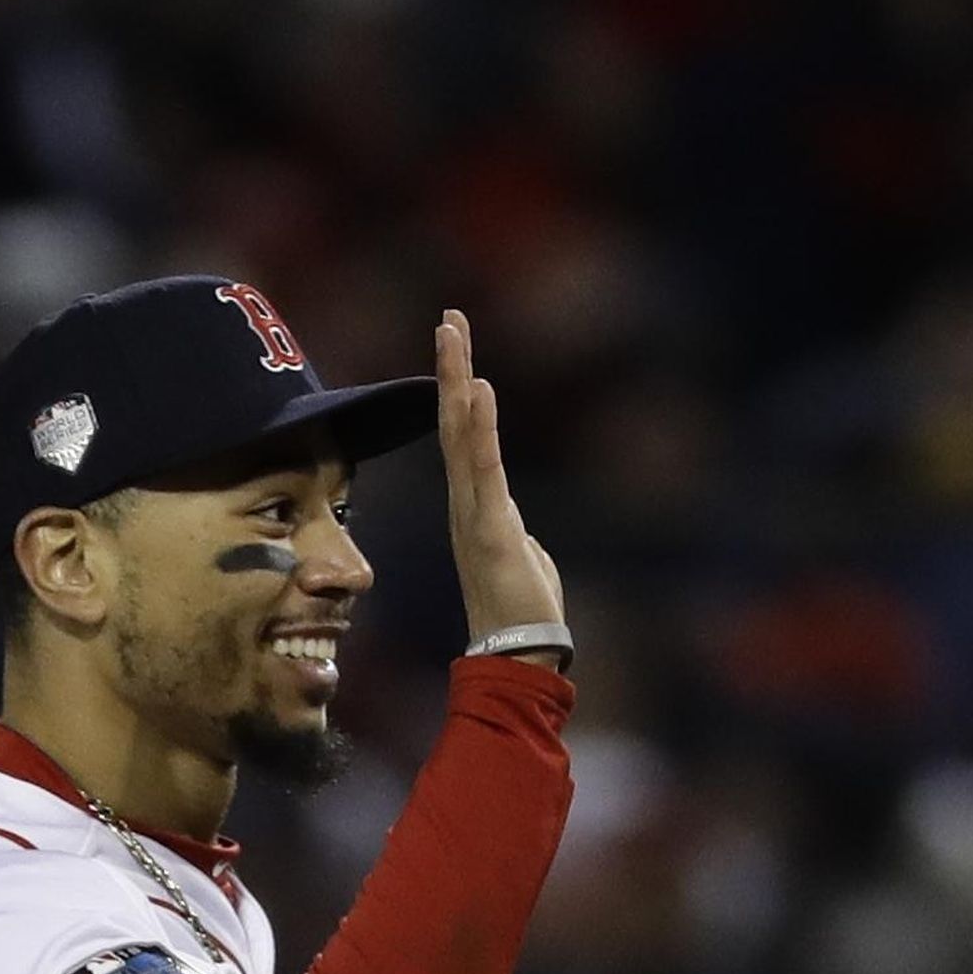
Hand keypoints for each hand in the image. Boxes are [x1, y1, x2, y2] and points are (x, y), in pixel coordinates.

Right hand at [436, 308, 566, 652]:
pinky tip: (478, 387)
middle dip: (451, 368)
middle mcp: (467, 502)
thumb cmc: (522, 612)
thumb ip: (517, 538)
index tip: (457, 344)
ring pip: (460, 435)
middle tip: (449, 318)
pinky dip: (480, 426)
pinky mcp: (491, 527)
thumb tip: (522, 537)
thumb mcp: (523, 559)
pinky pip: (484, 467)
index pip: (464, 437)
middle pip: (454, 423)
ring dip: (456, 381)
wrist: (519, 654)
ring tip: (453, 334)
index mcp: (476, 506)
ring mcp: (475, 512)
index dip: (458, 390)